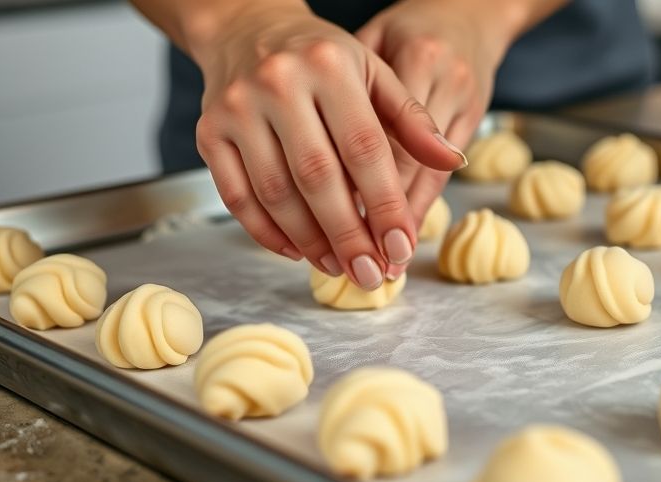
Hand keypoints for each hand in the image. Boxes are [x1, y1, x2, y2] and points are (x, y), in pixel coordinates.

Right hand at [187, 1, 466, 288]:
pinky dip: (266, 232)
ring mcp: (237, 109)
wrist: (247, 28)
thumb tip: (451, 161)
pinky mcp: (208, 133)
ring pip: (276, 193)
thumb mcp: (375, 73)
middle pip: (318, 177)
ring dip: (310, 241)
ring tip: (338, 266)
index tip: (401, 247)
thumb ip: (412, 120)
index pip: (364, 148)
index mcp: (329, 66)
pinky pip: (237, 197)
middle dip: (348, 235)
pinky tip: (296, 251)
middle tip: (370, 274)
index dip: (385, 204)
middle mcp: (278, 84)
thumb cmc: (322, 57)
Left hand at [357, 0, 515, 276]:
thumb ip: (347, 94)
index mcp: (410, 56)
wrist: (467, 11)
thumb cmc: (403, 32)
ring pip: (428, 174)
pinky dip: (421, 204)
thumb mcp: (371, 47)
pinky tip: (403, 231)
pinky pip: (443, 171)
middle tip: (357, 257)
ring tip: (382, 257)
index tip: (330, 222)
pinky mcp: (477, 113)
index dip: (355, 184)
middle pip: (404, 163)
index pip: (376, 137)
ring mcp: (465, 97)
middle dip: (378, 215)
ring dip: (403, 220)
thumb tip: (314, 154)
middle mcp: (442, 76)